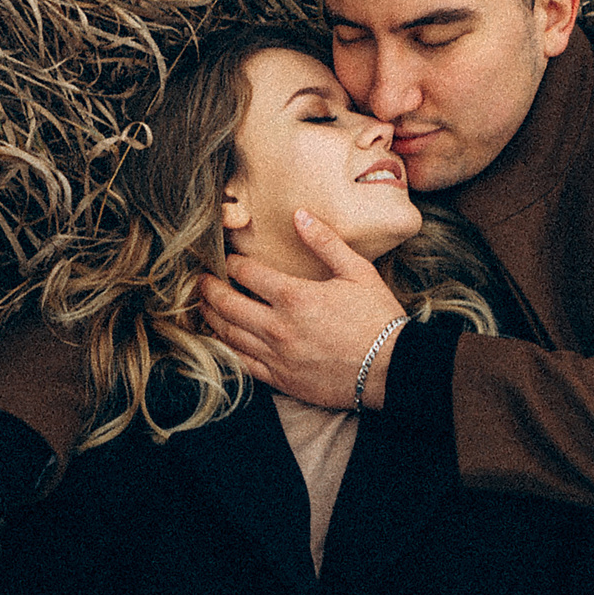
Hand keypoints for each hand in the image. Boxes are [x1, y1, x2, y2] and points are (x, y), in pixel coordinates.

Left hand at [200, 209, 407, 409]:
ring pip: (230, 335)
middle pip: (227, 305)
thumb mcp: (358, 272)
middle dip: (208, 290)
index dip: (231, 263)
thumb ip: (324, 242)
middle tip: (199, 280)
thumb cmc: (379, 319)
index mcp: (295, 296)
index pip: (247, 274)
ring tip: (203, 308)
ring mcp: (277, 356)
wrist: (394, 369)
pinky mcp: (282, 380)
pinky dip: (227, 349)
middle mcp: (278, 327)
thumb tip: (299, 214)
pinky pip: (243, 364)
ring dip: (212, 318)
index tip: (225, 257)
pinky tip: (223, 341)